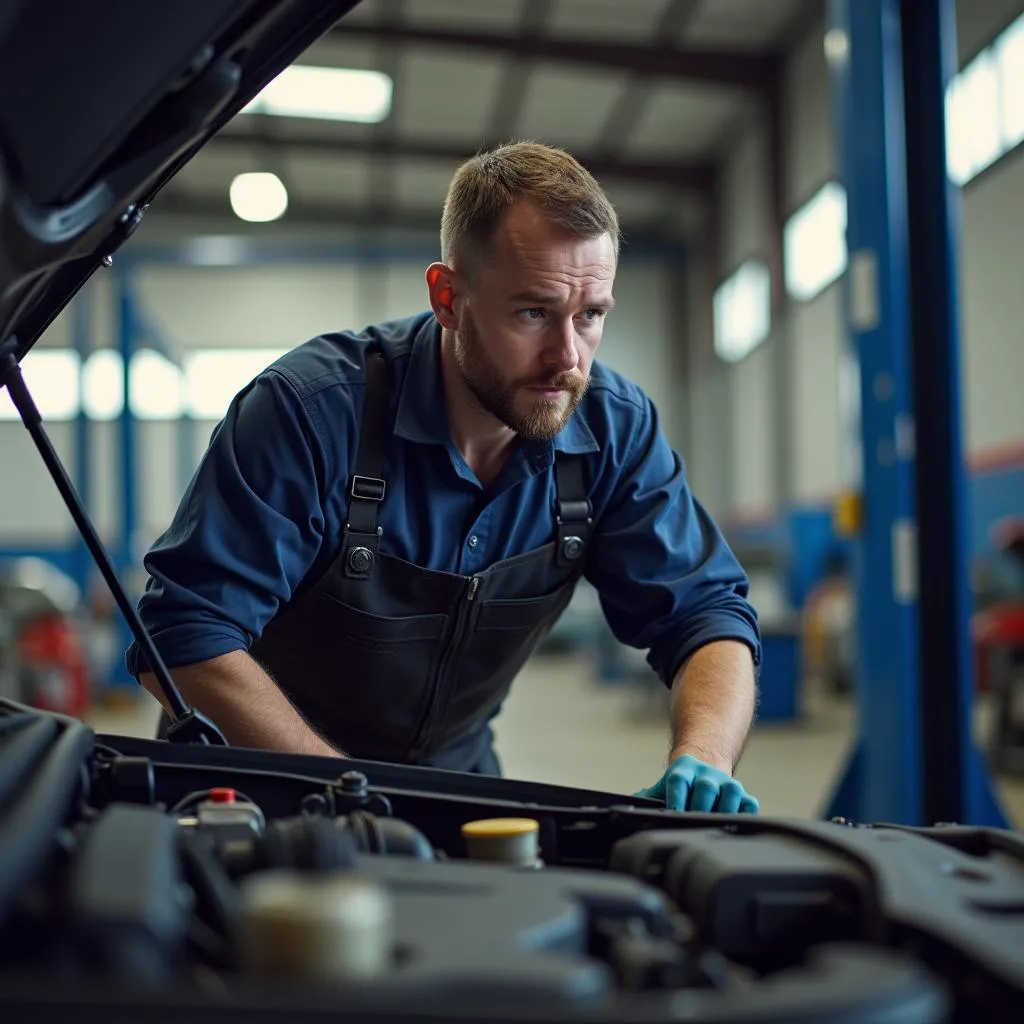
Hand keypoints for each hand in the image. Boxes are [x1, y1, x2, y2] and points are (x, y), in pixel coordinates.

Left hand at [634, 753, 758, 812]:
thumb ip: (647, 797)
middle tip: (693, 822)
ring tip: (715, 825)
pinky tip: (739, 824)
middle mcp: (707, 775)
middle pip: (705, 787)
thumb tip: (623, 809)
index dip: (676, 797)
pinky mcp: (743, 794)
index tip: (674, 813)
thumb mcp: (664, 785)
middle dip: (699, 806)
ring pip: (731, 793)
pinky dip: (747, 813)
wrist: (705, 763)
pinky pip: (749, 803)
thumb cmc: (682, 782)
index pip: (679, 781)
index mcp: (684, 770)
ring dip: (724, 809)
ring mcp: (727, 784)